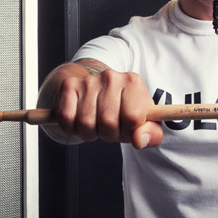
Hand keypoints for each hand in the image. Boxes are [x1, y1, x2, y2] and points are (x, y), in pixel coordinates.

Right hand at [40, 59, 163, 148]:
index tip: (126, 127)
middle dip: (108, 134)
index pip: (132, 118)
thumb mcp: (143, 122)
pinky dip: (71, 129)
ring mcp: (89, 80)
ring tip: (95, 124)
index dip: (128, 131)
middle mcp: (111, 76)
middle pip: (108, 122)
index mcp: (133, 82)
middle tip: (109, 128)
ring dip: (89, 134)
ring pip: (85, 123)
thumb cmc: (122, 110)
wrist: (95, 91)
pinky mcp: (69, 86)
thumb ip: (151, 134)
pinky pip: (66, 119)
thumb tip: (139, 140)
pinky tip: (78, 121)